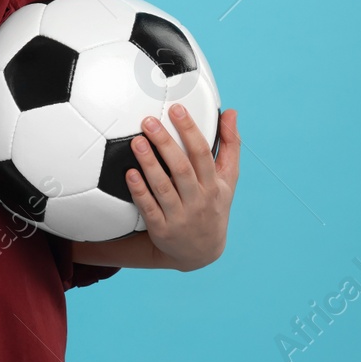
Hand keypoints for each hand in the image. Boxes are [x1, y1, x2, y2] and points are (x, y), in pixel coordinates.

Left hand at [128, 106, 239, 270]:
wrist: (201, 252)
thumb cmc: (213, 206)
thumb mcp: (228, 180)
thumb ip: (230, 145)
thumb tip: (231, 113)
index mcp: (214, 185)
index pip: (203, 154)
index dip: (190, 131)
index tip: (177, 109)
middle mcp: (198, 200)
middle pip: (182, 168)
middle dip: (165, 143)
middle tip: (149, 121)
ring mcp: (180, 216)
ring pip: (164, 188)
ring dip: (149, 164)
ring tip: (136, 142)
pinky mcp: (161, 228)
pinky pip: (149, 208)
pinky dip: (140, 191)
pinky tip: (129, 174)